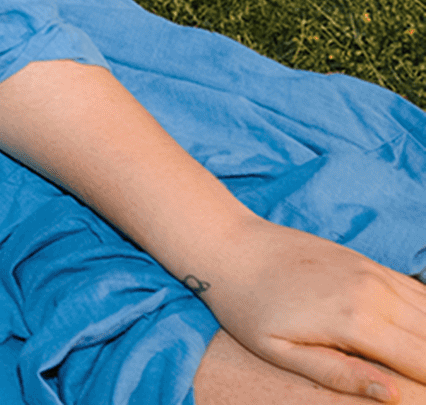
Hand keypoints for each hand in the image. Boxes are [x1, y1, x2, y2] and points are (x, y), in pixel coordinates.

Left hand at [199, 217, 425, 399]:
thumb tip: (395, 395)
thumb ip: (340, 375)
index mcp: (355, 321)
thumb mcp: (281, 352)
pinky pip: (416, 291)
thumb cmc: (247, 306)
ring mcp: (374, 273)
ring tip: (420, 362)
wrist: (229, 246)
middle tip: (423, 379)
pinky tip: (419, 332)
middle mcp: (375, 293)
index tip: (425, 395)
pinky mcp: (369, 262)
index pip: (424, 361)